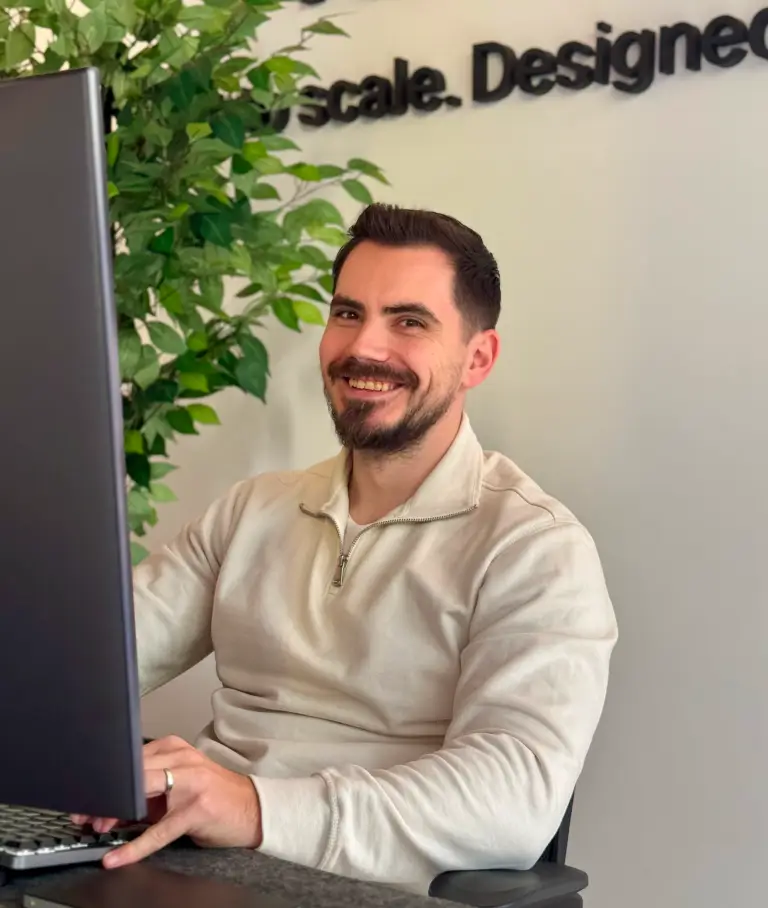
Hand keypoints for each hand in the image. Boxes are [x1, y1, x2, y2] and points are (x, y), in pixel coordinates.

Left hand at [71, 736, 261, 867]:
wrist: (252, 808)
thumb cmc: (214, 795)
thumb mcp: (180, 782)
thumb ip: (149, 788)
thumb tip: (109, 806)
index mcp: (175, 748)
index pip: (132, 760)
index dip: (107, 779)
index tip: (88, 795)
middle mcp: (183, 760)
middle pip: (133, 776)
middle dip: (105, 797)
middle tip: (87, 816)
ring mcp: (191, 783)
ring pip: (142, 796)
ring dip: (114, 816)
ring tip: (98, 831)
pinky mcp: (196, 810)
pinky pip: (158, 831)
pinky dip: (133, 847)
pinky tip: (117, 856)